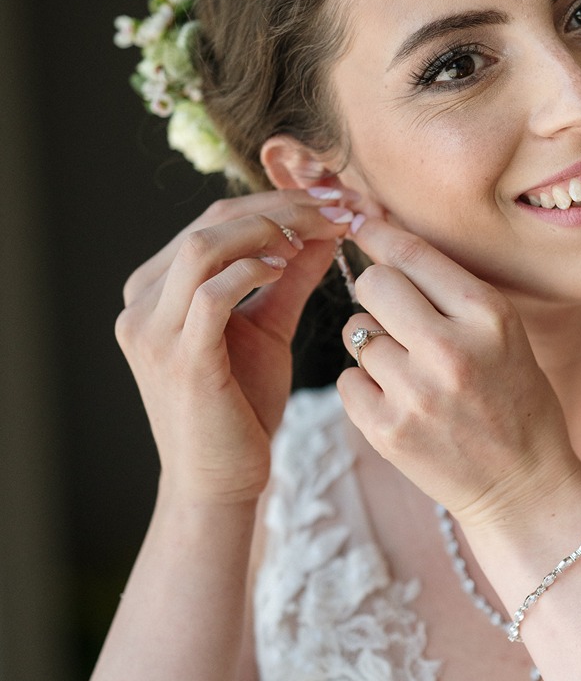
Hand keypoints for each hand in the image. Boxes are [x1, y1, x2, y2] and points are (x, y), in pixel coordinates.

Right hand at [116, 191, 351, 505]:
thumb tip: (326, 230)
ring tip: (319, 234)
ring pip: (205, 247)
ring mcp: (152, 331)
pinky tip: (289, 269)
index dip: (275, 200)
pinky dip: (253, 271)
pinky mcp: (178, 358)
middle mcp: (140, 303)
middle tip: (339, 205)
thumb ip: (290, 278)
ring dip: (271, 230)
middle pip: (211, 223)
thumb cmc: (241, 409)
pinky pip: (212, 293)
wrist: (219, 482)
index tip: (332, 198)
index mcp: (154, 289)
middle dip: (282, 206)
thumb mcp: (268, 329)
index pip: (213, 220)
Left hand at [337, 216, 580, 528]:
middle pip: (373, 285)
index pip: (412, 253)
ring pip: (357, 334)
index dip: (378, 233)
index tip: (359, 221)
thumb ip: (450, 290)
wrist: (524, 486)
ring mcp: (417, 394)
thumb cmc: (514, 398)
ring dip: (375, 347)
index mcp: (488, 316)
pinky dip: (366, 388)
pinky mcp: (388, 431)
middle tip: (398, 316)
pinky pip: (348, 381)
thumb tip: (381, 236)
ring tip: (413, 374)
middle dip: (377, 292)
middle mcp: (452, 350)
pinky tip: (401, 403)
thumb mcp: (503, 333)